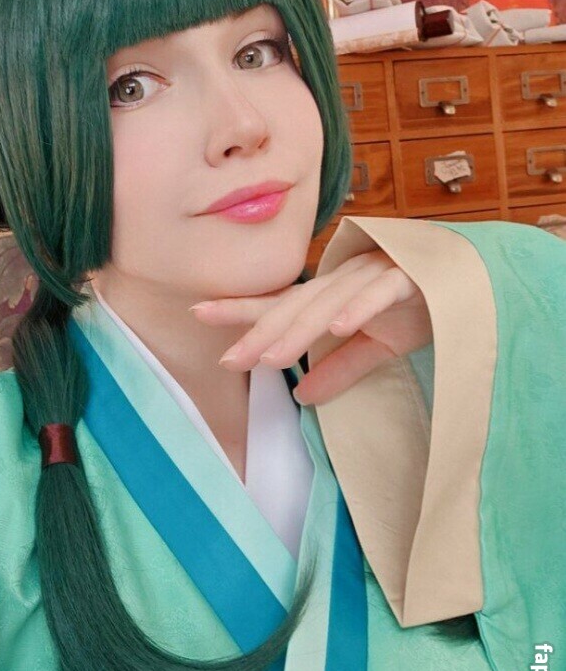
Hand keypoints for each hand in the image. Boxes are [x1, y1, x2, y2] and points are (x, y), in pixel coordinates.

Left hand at [189, 250, 432, 404]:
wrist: (474, 276)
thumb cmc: (420, 304)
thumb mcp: (378, 346)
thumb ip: (340, 369)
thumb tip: (302, 397)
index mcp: (335, 293)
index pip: (282, 304)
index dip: (242, 309)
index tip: (197, 313)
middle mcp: (347, 278)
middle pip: (297, 305)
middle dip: (260, 332)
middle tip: (228, 359)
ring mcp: (377, 273)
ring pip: (331, 301)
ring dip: (300, 329)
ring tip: (271, 356)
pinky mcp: (410, 275)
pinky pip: (381, 291)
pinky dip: (360, 307)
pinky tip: (338, 327)